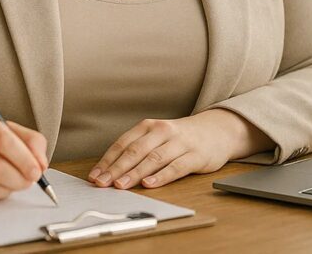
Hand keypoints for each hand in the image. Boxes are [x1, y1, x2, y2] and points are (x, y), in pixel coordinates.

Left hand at [87, 110, 257, 189]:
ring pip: (153, 159)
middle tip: (102, 183)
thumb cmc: (180, 138)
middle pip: (135, 151)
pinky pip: (175, 167)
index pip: (123, 144)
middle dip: (116, 168)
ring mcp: (179, 142)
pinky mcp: (195, 155)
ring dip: (134, 173)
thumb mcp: (157, 137)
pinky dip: (161, 176)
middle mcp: (162, 131)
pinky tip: (149, 184)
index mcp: (149, 126)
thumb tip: (110, 172)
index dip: (107, 161)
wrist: (216, 131)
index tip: (94, 176)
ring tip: (120, 185)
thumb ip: (137, 150)